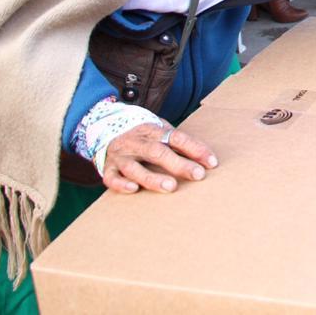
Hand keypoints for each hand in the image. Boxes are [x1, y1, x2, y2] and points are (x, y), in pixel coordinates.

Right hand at [101, 122, 217, 194]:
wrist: (103, 125)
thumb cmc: (142, 134)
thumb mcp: (160, 129)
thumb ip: (178, 142)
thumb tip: (206, 158)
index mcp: (153, 130)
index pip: (177, 137)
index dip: (195, 149)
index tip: (212, 162)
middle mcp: (136, 142)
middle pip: (157, 152)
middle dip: (179, 164)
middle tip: (198, 175)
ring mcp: (121, 156)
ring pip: (135, 167)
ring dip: (153, 177)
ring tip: (171, 186)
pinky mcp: (107, 168)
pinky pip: (111, 178)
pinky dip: (121, 184)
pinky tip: (133, 189)